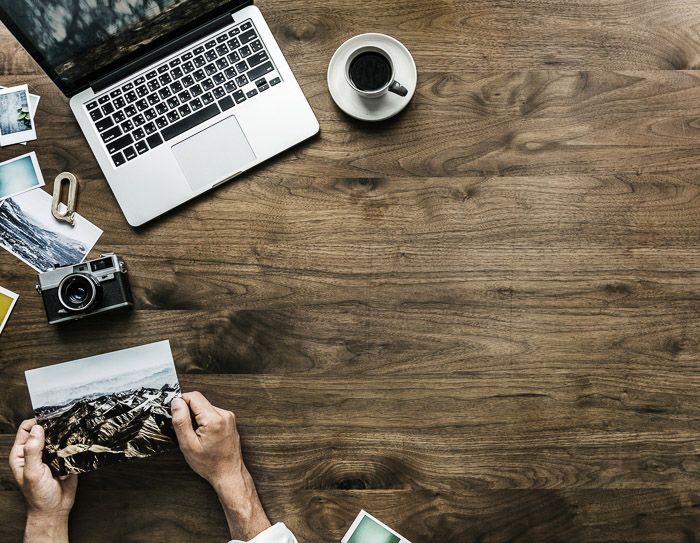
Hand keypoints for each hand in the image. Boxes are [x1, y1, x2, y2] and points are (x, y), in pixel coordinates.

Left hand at [9, 419, 76, 542]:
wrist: (55, 509)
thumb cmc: (39, 495)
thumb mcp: (32, 473)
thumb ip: (32, 451)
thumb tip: (36, 428)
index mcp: (22, 453)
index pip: (26, 428)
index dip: (36, 422)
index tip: (48, 421)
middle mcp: (35, 452)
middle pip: (43, 430)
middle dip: (53, 428)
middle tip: (61, 429)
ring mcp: (50, 455)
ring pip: (57, 437)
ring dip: (63, 439)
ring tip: (66, 445)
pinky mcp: (63, 459)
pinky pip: (69, 446)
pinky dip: (72, 447)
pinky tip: (71, 453)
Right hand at [171, 392, 270, 539]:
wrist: (228, 474)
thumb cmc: (209, 464)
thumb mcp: (188, 445)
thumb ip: (181, 421)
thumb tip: (176, 402)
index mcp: (214, 419)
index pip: (193, 396)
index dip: (180, 402)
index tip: (175, 414)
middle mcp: (224, 414)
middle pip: (199, 401)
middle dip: (188, 411)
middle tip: (185, 430)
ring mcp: (228, 416)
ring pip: (205, 407)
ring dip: (196, 417)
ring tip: (196, 435)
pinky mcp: (229, 420)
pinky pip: (212, 413)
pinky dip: (204, 420)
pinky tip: (204, 435)